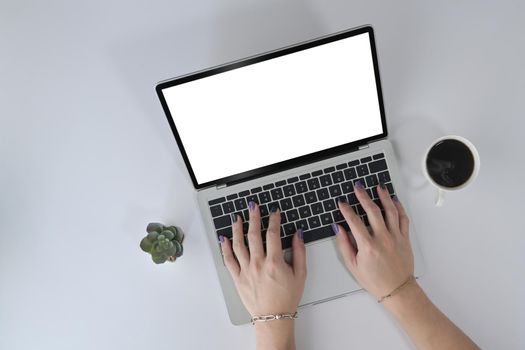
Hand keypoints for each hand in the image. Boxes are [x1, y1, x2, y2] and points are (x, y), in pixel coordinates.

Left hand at [219, 203, 305, 316]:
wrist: (273, 318)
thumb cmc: (287, 298)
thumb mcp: (301, 274)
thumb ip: (299, 252)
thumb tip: (298, 235)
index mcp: (274, 262)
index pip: (273, 234)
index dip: (274, 220)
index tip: (274, 212)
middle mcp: (258, 264)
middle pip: (254, 235)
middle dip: (254, 218)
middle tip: (253, 206)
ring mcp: (246, 271)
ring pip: (238, 244)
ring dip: (237, 229)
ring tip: (237, 218)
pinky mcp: (238, 278)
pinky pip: (229, 260)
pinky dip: (225, 248)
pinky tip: (225, 239)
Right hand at [334, 182, 413, 299]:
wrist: (397, 289)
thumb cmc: (375, 280)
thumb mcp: (353, 265)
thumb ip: (344, 245)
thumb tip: (339, 229)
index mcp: (368, 246)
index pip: (354, 221)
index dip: (346, 209)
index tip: (342, 203)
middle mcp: (383, 239)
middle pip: (372, 211)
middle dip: (363, 196)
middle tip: (358, 187)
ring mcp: (395, 237)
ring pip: (390, 211)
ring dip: (383, 196)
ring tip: (378, 187)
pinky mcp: (405, 238)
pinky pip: (403, 218)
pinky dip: (398, 207)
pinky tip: (394, 200)